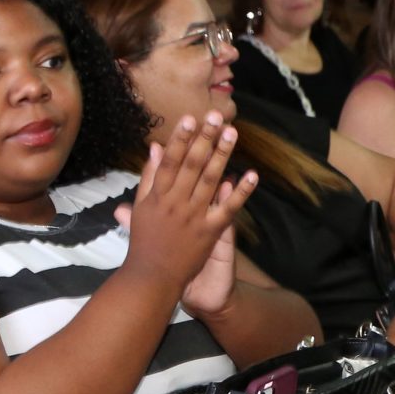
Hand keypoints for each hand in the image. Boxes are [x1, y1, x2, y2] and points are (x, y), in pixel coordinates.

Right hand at [116, 112, 259, 307]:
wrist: (153, 277)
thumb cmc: (145, 241)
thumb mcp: (142, 207)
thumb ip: (149, 177)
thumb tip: (156, 148)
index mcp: (158, 195)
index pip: (170, 161)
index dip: (180, 138)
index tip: (190, 118)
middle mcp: (176, 203)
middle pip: (192, 164)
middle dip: (205, 138)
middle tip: (217, 116)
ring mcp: (194, 216)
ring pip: (210, 180)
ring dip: (222, 155)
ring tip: (232, 133)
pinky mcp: (210, 231)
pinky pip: (228, 209)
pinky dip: (240, 192)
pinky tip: (252, 175)